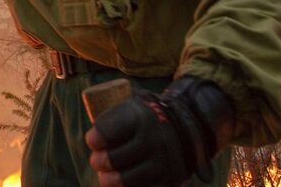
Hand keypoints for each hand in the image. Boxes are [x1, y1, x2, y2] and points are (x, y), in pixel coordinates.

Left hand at [85, 77, 234, 186]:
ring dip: (109, 180)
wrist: (188, 124)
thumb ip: (112, 111)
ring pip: (125, 180)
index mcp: (139, 116)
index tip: (93, 141)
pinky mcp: (170, 179)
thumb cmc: (147, 114)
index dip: (94, 140)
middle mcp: (152, 139)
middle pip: (112, 159)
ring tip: (105, 177)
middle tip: (96, 160)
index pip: (105, 132)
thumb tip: (92, 125)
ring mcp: (163, 161)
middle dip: (98, 162)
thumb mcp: (133, 102)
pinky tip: (121, 185)